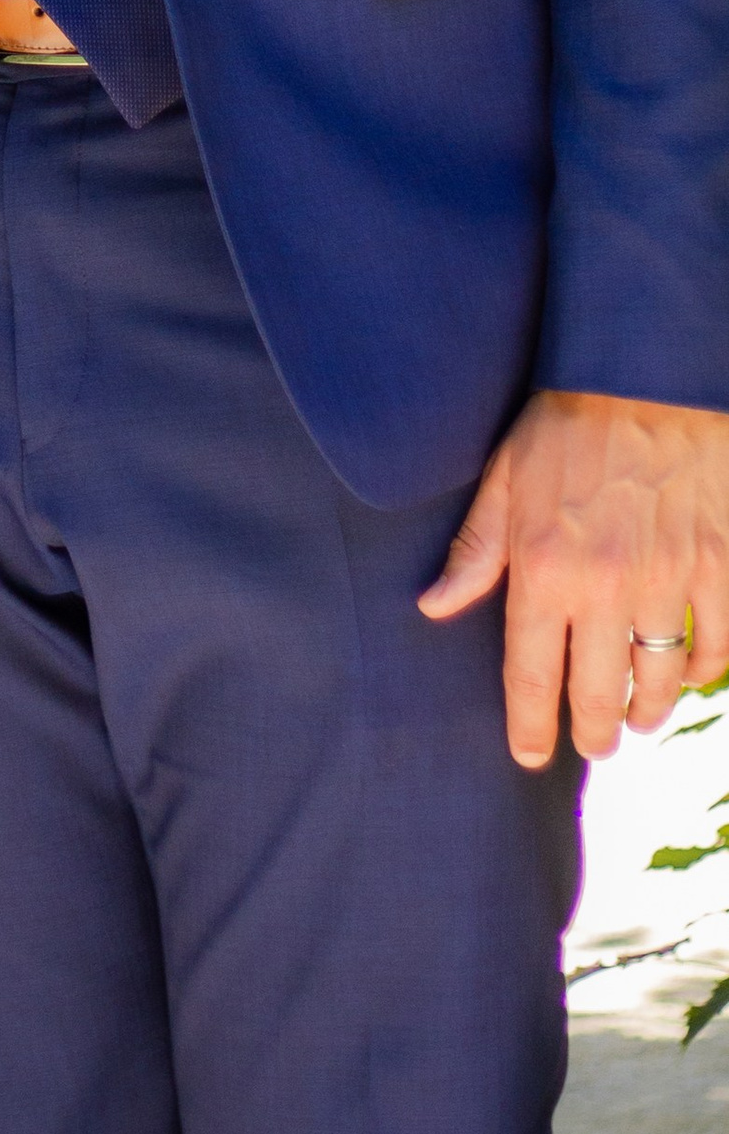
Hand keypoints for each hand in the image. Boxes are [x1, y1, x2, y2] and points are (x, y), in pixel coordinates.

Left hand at [419, 388, 728, 763]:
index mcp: (543, 568)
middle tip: (591, 746)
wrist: (644, 378)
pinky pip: (715, 646)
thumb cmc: (564, 425)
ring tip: (636, 719)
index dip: (530, 725)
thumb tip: (433, 606)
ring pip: (660, 682)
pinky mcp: (716, 567)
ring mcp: (667, 580)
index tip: (529, 755)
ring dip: (647, 712)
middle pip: (599, 695)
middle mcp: (604, 586)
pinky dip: (701, 672)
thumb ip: (475, 551)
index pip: (530, 673)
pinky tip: (685, 675)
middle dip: (592, 734)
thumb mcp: (504, 479)